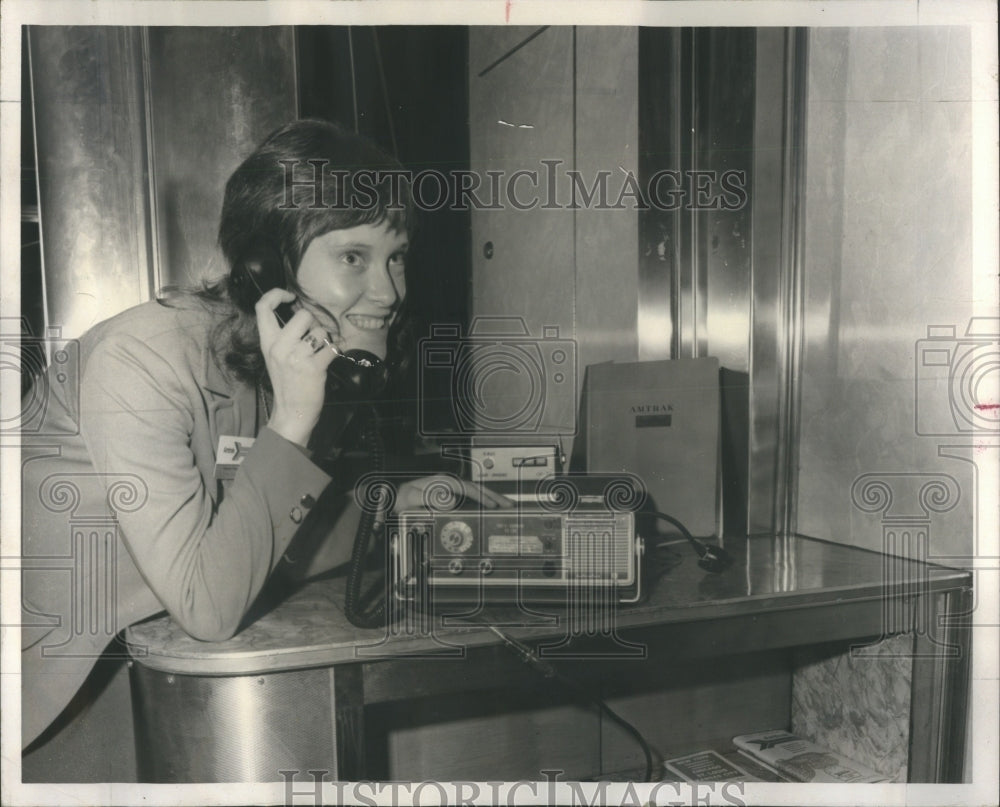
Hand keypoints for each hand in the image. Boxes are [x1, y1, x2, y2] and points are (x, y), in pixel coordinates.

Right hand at [256, 288, 336, 446]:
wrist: (291, 413)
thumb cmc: (287, 382)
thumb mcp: (275, 356)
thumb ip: (283, 335)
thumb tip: (303, 312)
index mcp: (267, 342)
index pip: (262, 307)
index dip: (276, 294)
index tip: (290, 296)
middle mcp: (279, 347)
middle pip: (303, 315)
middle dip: (314, 322)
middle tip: (314, 336)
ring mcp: (296, 357)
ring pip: (321, 331)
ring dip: (325, 340)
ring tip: (319, 353)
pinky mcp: (314, 368)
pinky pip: (332, 347)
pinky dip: (335, 351)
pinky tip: (329, 359)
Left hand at [394, 475, 514, 512]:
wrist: (393, 500)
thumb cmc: (402, 499)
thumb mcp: (412, 498)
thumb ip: (428, 498)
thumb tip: (450, 500)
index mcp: (442, 483)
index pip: (468, 489)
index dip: (482, 497)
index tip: (494, 506)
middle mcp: (448, 484)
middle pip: (476, 488)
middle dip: (494, 496)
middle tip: (510, 505)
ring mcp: (450, 490)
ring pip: (475, 492)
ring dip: (491, 498)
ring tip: (506, 505)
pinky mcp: (450, 497)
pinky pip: (470, 498)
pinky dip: (482, 502)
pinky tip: (489, 508)